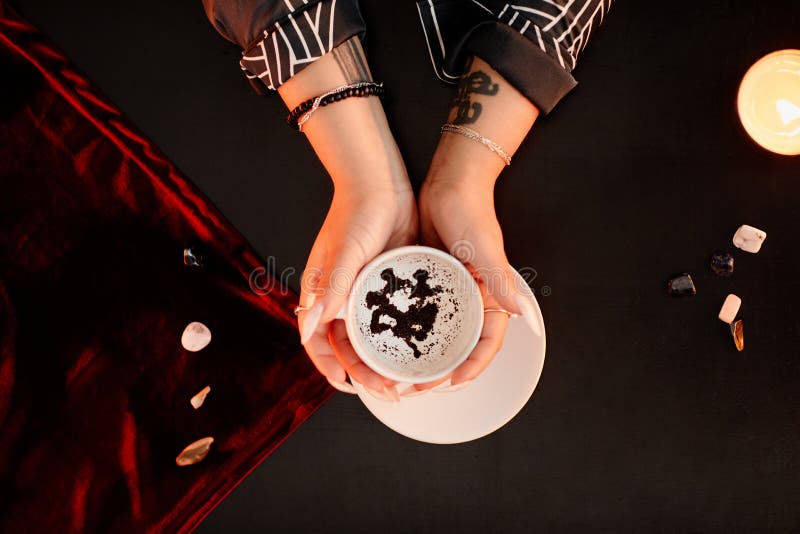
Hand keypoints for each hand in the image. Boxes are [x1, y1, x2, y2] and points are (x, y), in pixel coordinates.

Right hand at [298, 179, 416, 400]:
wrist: (383, 183)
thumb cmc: (355, 214)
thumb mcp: (344, 255)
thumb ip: (330, 291)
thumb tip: (309, 329)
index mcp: (322, 293)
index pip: (318, 341)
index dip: (330, 367)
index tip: (348, 386)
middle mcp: (342, 297)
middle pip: (347, 346)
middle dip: (363, 372)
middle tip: (388, 391)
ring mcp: (367, 293)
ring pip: (371, 338)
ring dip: (383, 360)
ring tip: (403, 380)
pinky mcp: (390, 285)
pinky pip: (393, 319)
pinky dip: (399, 338)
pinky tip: (417, 351)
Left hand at [414, 174, 535, 392]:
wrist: (448, 180)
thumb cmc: (471, 209)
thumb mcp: (483, 246)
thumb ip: (499, 278)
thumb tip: (519, 311)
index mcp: (489, 293)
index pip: (487, 339)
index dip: (474, 365)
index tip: (453, 381)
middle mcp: (470, 295)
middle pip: (459, 342)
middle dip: (442, 367)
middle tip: (417, 384)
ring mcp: (447, 289)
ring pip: (436, 331)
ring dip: (422, 352)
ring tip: (400, 371)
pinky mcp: (426, 278)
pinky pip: (417, 310)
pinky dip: (407, 327)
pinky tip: (387, 339)